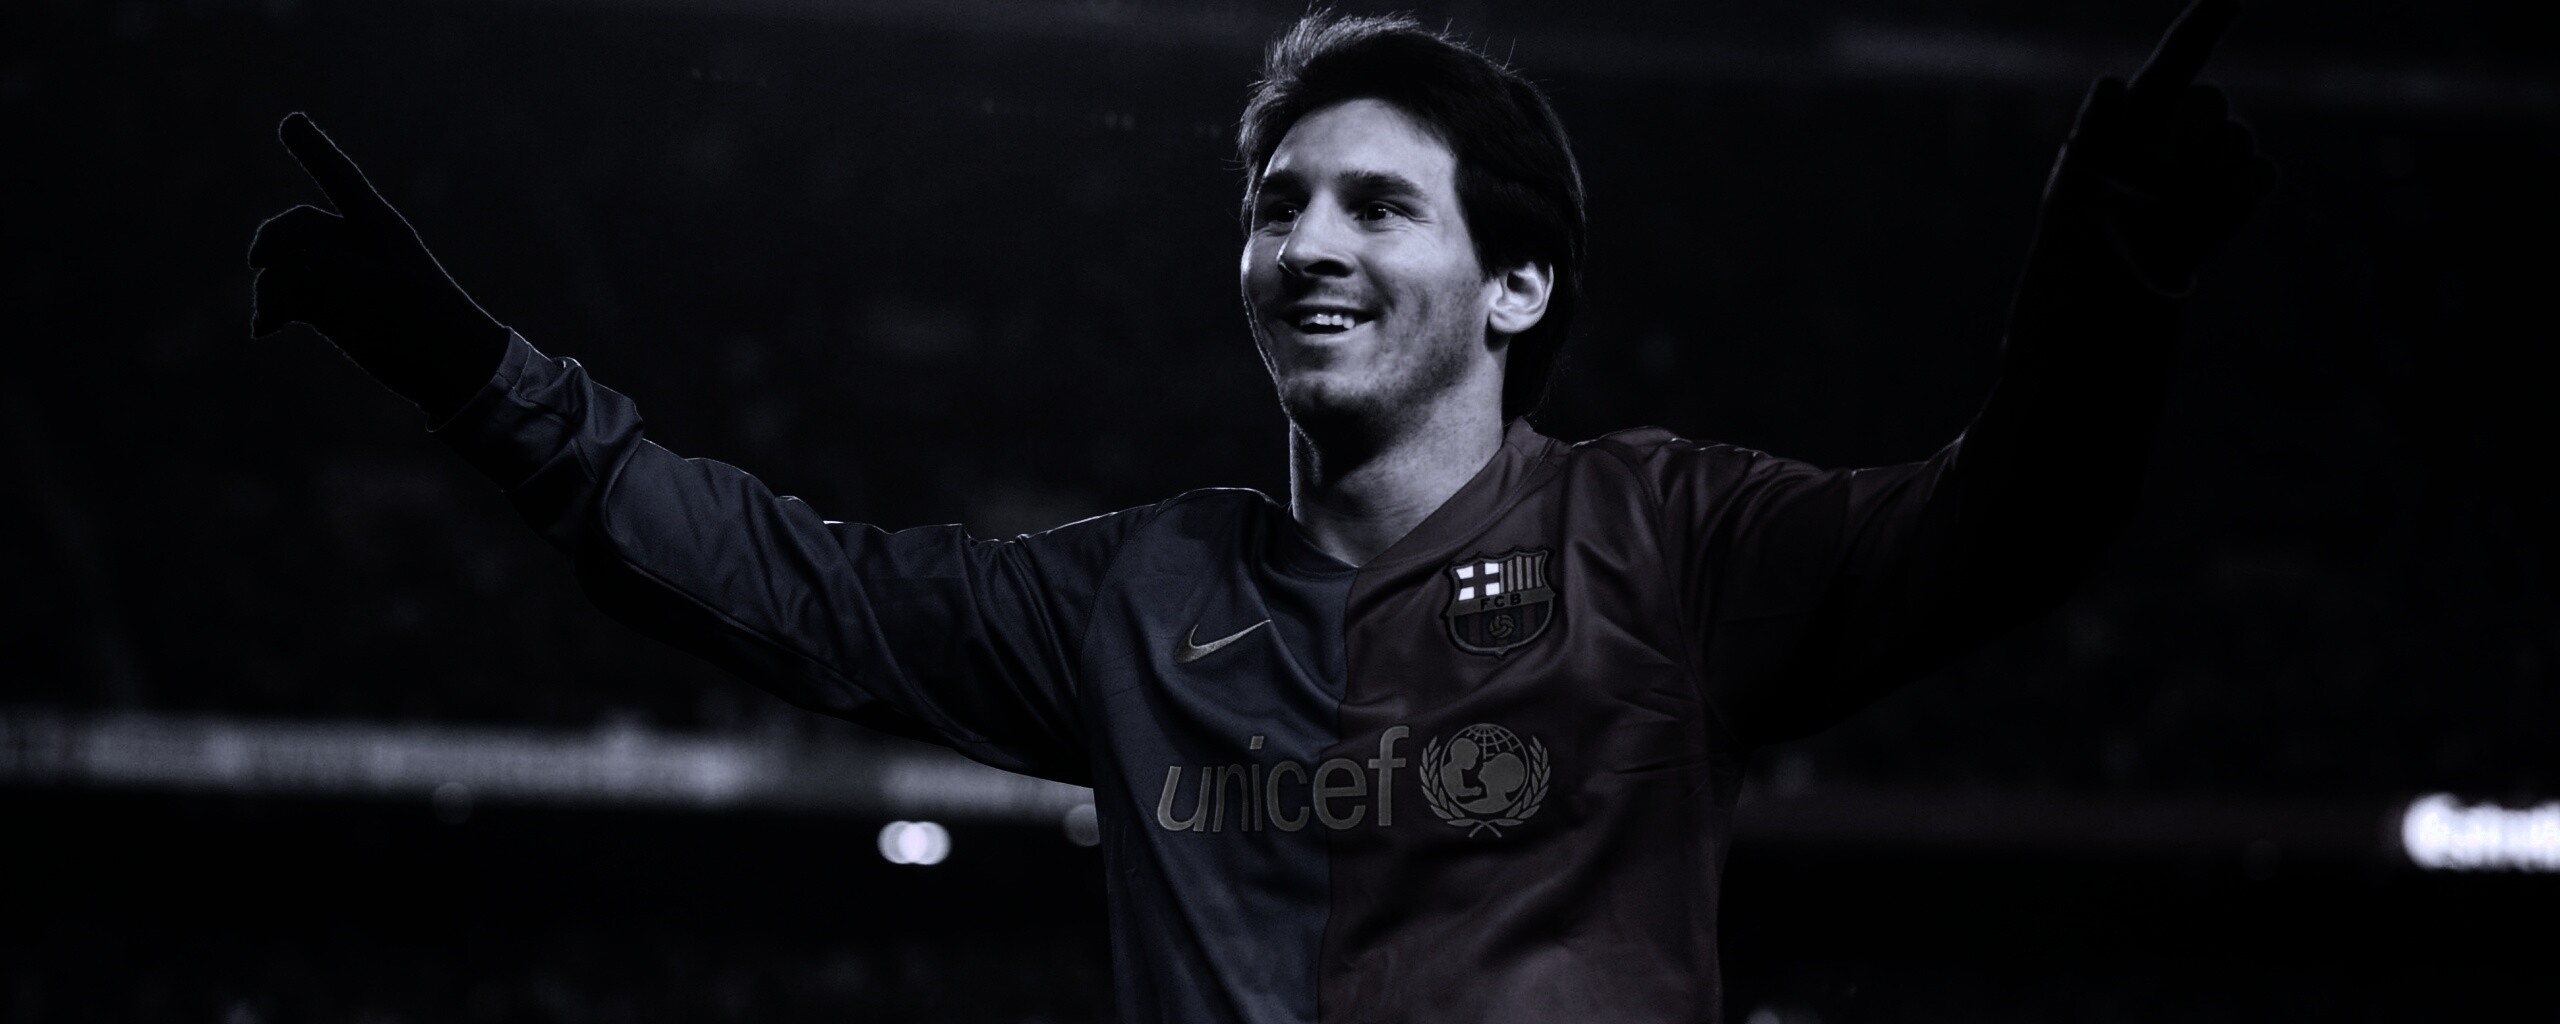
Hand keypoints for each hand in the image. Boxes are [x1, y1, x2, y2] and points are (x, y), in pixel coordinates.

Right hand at [248, 112, 510, 414]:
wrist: (453, 371)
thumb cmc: (432, 324)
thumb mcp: (385, 290)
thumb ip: (333, 268)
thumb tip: (288, 269)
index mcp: (379, 229)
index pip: (341, 180)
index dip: (314, 151)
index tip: (290, 121)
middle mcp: (354, 247)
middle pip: (298, 228)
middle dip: (274, 240)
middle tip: (258, 260)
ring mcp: (337, 279)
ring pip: (285, 266)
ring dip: (270, 286)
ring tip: (272, 315)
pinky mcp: (327, 310)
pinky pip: (285, 299)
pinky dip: (271, 310)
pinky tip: (262, 329)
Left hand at [2043, 0, 2277, 293]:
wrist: (2089, 360)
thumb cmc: (2065, 282)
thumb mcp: (2073, 202)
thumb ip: (2096, 140)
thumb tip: (2114, 81)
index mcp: (2108, 141)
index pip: (2163, 74)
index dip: (2198, 31)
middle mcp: (2146, 161)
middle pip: (2209, 108)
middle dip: (2204, 123)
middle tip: (2170, 171)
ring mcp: (2181, 193)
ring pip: (2235, 142)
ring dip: (2225, 156)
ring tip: (2187, 204)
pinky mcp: (2205, 228)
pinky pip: (2253, 180)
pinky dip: (2250, 180)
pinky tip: (2238, 192)